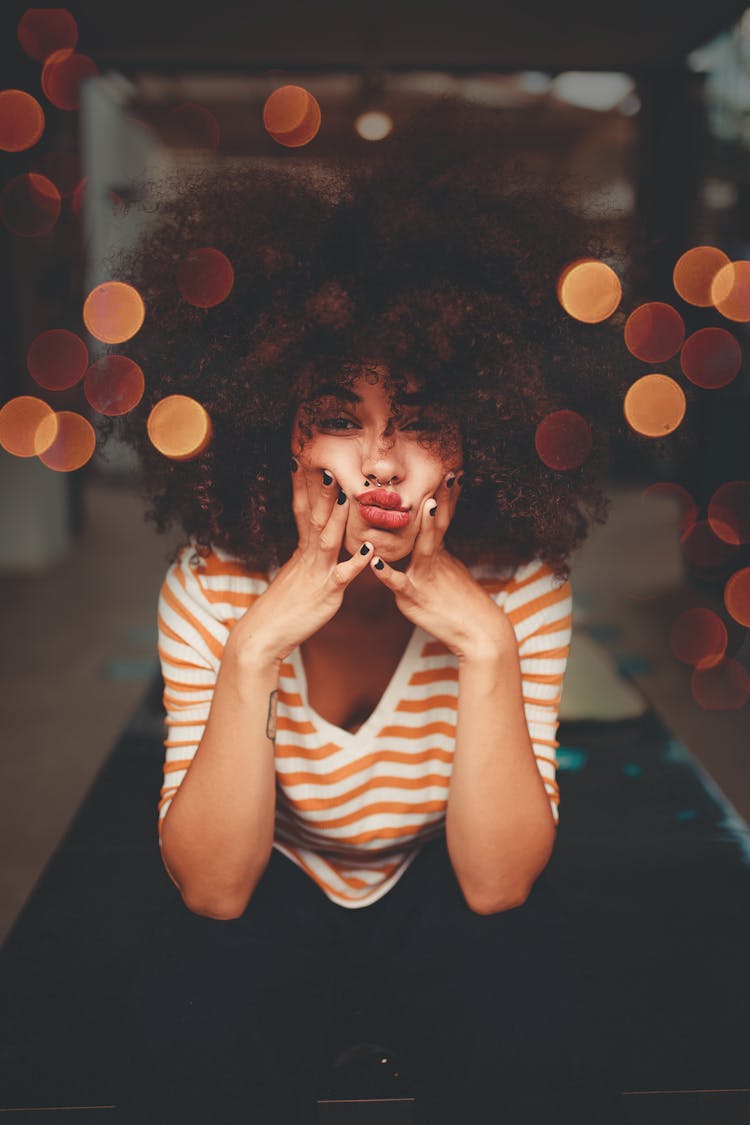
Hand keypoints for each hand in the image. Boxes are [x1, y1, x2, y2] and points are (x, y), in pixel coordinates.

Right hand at [228, 462, 372, 665]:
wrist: (263, 633)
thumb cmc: (281, 608)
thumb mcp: (295, 575)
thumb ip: (307, 558)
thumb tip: (311, 544)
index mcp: (301, 549)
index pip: (302, 509)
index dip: (304, 485)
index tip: (303, 460)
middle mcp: (307, 555)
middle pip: (314, 516)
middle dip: (321, 489)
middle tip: (327, 461)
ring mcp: (317, 572)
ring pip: (328, 538)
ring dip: (338, 516)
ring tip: (347, 492)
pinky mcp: (327, 592)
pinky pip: (343, 576)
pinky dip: (356, 563)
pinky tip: (369, 551)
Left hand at [368, 472, 515, 661]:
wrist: (479, 632)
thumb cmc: (463, 604)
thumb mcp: (452, 573)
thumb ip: (437, 555)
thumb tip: (431, 540)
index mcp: (441, 552)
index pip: (444, 517)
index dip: (449, 495)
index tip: (453, 471)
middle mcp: (434, 559)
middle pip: (438, 525)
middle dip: (443, 499)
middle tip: (448, 473)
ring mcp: (423, 576)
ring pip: (423, 547)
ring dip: (426, 526)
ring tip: (427, 504)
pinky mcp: (412, 596)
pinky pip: (397, 582)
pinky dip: (385, 571)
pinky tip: (373, 560)